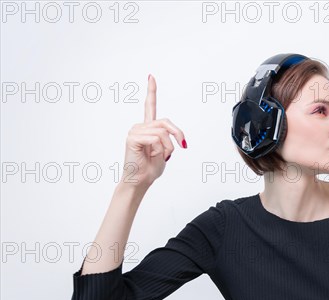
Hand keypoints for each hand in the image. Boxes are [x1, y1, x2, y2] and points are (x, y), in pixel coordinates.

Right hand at [120, 74, 186, 188]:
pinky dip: (160, 149)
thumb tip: (174, 136)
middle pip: (166, 122)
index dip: (151, 92)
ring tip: (161, 156)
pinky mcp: (132, 138)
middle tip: (183, 146)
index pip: (149, 106)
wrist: (141, 181)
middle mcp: (140, 127)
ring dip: (168, 146)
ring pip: (162, 132)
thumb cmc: (150, 168)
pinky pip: (155, 138)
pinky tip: (152, 155)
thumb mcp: (166, 150)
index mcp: (147, 128)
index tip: (151, 77)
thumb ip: (169, 138)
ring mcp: (135, 131)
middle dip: (178, 134)